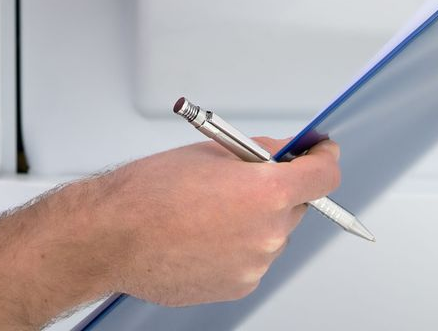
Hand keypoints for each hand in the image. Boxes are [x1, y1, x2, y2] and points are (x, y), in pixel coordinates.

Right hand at [98, 138, 341, 305]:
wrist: (113, 236)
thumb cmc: (150, 192)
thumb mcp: (212, 151)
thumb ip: (260, 152)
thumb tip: (285, 153)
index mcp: (265, 192)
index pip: (324, 176)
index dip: (323, 159)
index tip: (320, 153)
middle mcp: (268, 234)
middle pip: (297, 205)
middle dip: (278, 190)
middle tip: (244, 179)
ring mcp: (254, 265)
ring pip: (272, 234)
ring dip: (255, 220)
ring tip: (209, 211)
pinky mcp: (238, 286)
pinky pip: (252, 259)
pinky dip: (238, 245)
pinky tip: (204, 234)